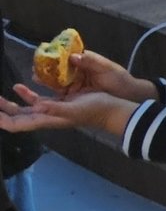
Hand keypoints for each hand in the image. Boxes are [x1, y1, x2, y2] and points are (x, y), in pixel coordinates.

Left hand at [0, 85, 137, 135]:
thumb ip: (56, 108)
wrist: (110, 110)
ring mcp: (50, 110)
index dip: (3, 120)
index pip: (17, 124)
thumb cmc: (94, 110)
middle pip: (16, 118)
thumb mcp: (75, 109)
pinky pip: (35, 100)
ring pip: (23, 110)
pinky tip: (20, 86)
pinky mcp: (57, 103)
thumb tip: (37, 106)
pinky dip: (25, 94)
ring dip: (10, 104)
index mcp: (46, 120)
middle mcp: (45, 117)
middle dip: (2, 112)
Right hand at [44, 51, 154, 101]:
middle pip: (60, 68)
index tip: (45, 54)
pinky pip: (62, 91)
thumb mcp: (107, 68)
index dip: (56, 55)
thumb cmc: (120, 79)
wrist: (128, 95)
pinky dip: (53, 90)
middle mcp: (78, 71)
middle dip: (48, 68)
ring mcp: (76, 82)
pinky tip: (44, 89)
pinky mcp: (76, 94)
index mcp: (86, 60)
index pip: (68, 55)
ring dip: (47, 79)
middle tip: (36, 68)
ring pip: (58, 80)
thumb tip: (74, 56)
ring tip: (36, 77)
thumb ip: (92, 62)